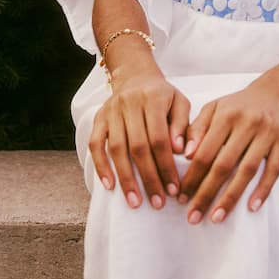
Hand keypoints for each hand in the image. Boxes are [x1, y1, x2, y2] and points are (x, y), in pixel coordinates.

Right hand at [88, 65, 190, 209]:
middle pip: (138, 146)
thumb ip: (183, 125)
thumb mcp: (180, 102)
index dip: (166, 165)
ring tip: (135, 202)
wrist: (135, 75)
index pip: (159, 138)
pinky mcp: (98, 118)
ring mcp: (111, 111)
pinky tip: (110, 186)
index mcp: (153, 98)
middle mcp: (130, 103)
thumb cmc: (162, 95)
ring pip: (116, 149)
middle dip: (148, 178)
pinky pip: (95, 145)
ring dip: (126, 178)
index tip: (173, 189)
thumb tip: (182, 152)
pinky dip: (101, 167)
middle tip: (157, 202)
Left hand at [177, 77, 278, 223]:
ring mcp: (268, 133)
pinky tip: (251, 207)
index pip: (206, 151)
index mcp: (227, 114)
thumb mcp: (214, 108)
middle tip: (193, 217)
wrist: (275, 93)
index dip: (193, 176)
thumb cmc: (239, 105)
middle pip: (224, 164)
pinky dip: (263, 190)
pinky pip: (273, 170)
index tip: (182, 198)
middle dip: (206, 193)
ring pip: (247, 170)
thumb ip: (197, 129)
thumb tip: (185, 155)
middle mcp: (248, 122)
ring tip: (216, 217)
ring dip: (231, 197)